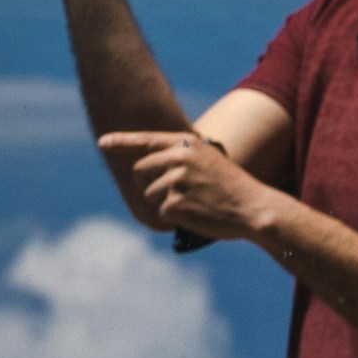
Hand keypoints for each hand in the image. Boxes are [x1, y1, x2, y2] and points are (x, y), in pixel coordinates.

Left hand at [103, 127, 272, 245]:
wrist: (255, 208)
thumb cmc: (231, 188)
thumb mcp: (208, 161)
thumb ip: (180, 157)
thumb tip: (147, 164)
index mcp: (187, 144)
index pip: (146, 140)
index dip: (121, 141)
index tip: (103, 143)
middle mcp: (179, 157)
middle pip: (140, 171)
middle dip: (149, 184)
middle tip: (176, 193)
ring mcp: (176, 179)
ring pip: (149, 193)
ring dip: (165, 203)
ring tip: (195, 203)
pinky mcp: (175, 202)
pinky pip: (161, 212)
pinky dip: (175, 217)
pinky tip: (197, 214)